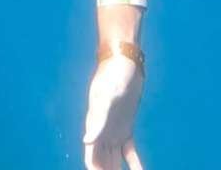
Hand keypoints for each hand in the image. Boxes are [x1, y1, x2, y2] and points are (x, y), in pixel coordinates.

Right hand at [83, 55, 144, 169]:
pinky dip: (134, 164)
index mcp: (95, 127)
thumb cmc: (113, 75)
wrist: (123, 61)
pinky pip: (129, 152)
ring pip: (113, 161)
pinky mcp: (125, 128)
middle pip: (101, 163)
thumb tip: (86, 141)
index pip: (91, 158)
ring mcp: (113, 131)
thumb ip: (97, 119)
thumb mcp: (106, 96)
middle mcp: (101, 132)